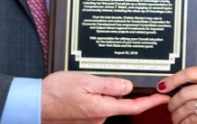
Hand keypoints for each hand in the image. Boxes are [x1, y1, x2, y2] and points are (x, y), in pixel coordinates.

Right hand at [41, 71, 169, 122]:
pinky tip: (82, 89)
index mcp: (101, 109)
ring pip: (106, 103)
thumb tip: (128, 86)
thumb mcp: (84, 81)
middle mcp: (98, 118)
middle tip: (108, 77)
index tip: (163, 96)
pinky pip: (96, 106)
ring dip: (104, 93)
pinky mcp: (83, 119)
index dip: (151, 102)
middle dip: (120, 91)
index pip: (133, 106)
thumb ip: (109, 85)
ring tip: (86, 82)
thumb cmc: (54, 92)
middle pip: (120, 103)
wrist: (33, 104)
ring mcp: (90, 120)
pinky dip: (95, 96)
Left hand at [157, 67, 196, 122]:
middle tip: (170, 110)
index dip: (172, 79)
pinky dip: (187, 123)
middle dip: (173, 104)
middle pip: (184, 94)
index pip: (189, 73)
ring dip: (178, 117)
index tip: (162, 87)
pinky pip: (196, 120)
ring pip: (188, 108)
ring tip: (176, 120)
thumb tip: (179, 89)